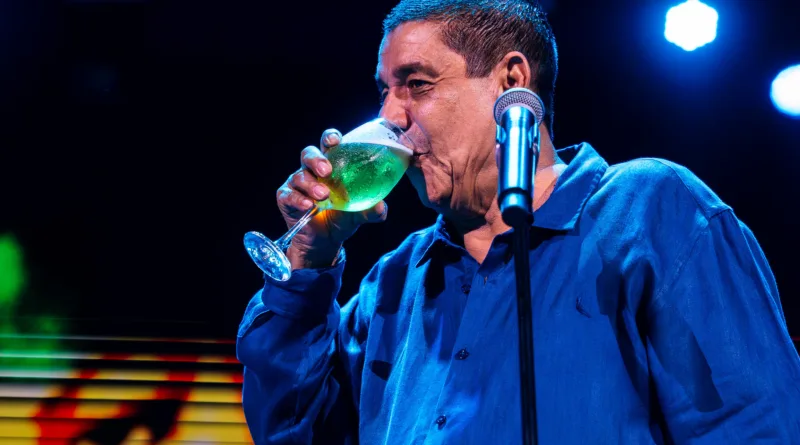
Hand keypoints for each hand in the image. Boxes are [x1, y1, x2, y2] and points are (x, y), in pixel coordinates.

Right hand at [276, 129, 387, 269]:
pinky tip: (308, 205)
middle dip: (317, 160)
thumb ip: (371, 210)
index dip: (330, 138)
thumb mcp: (360, 215)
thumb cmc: (343, 219)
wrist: (325, 241)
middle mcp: (312, 170)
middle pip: (309, 154)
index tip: (335, 141)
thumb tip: (382, 206)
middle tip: (327, 171)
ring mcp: (297, 183)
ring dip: (310, 184)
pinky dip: (298, 199)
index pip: (328, 144)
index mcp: (332, 165)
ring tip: (323, 196)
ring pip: (299, 175)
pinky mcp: (286, 197)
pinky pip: (288, 195)